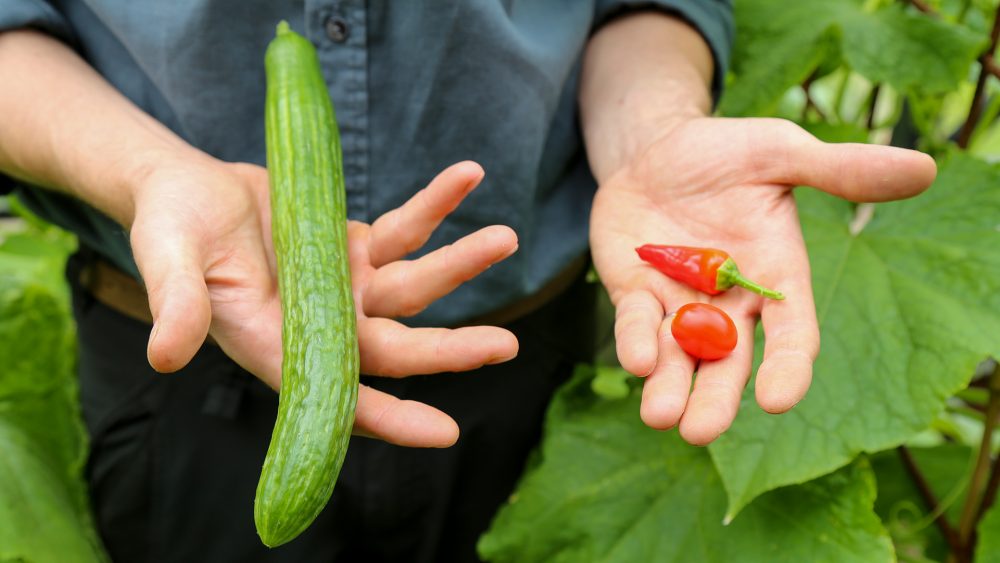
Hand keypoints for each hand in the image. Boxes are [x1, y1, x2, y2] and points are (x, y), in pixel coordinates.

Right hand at [129, 158, 517, 447]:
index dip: (391, 419)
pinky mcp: (357, 245)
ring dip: (460, 264)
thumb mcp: (167, 260)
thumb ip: (178, 304)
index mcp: (280, 346)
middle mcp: (323, 325)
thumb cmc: (170, 227)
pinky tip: (467, 177)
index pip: (341, 396)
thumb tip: (165, 355)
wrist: (186, 185)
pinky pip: (407, 230)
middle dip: (450, 350)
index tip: (446, 432)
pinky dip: (437, 205)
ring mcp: (347, 285)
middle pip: (397, 348)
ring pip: (414, 286)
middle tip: (506, 346)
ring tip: (506, 238)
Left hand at [590, 117, 935, 444]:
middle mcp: (730, 304)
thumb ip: (839, 170)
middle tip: (700, 432)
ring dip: (669, 389)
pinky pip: (636, 325)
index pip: (791, 334)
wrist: (658, 149)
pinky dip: (635, 343)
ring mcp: (680, 304)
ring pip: (678, 359)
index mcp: (776, 278)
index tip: (777, 400)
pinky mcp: (636, 294)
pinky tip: (636, 362)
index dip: (787, 368)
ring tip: (660, 417)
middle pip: (728, 364)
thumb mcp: (781, 152)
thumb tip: (924, 167)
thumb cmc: (729, 154)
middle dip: (715, 400)